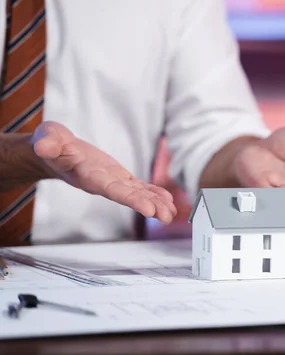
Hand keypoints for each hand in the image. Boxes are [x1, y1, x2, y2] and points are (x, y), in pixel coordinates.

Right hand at [31, 121, 176, 223]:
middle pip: (128, 196)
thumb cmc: (51, 144)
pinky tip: (167, 199)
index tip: (148, 209)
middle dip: (148, 206)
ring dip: (155, 203)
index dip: (130, 199)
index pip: (112, 189)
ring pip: (136, 193)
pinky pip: (138, 186)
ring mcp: (112, 181)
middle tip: (166, 216)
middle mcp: (103, 183)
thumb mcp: (47, 138)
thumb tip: (43, 146)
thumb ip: (47, 143)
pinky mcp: (118, 176)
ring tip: (171, 213)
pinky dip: (153, 191)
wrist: (53, 151)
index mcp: (88, 176)